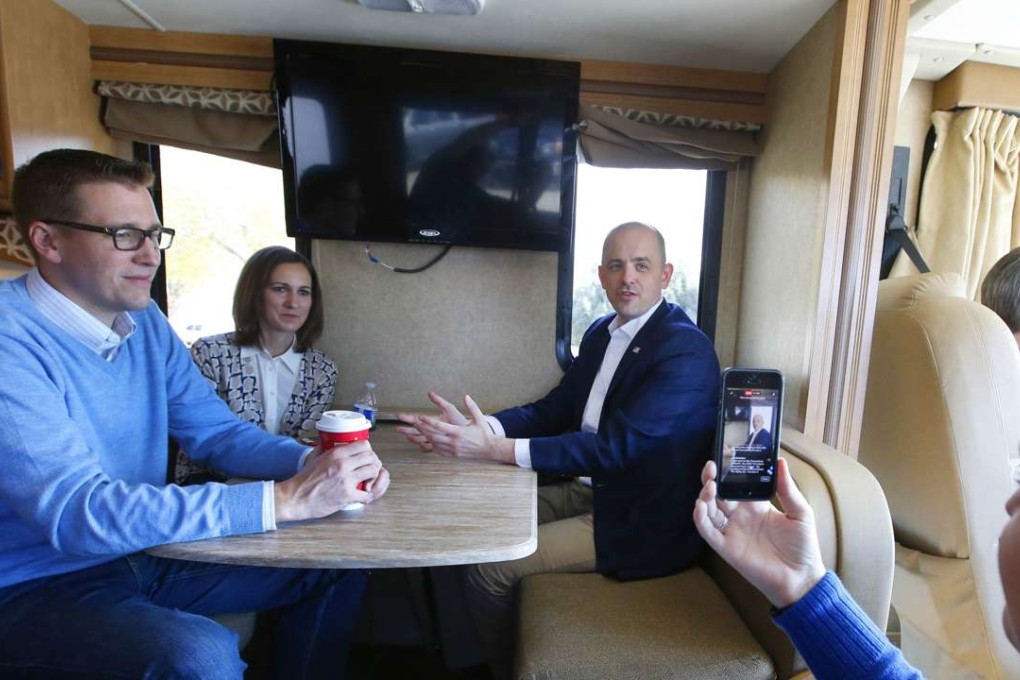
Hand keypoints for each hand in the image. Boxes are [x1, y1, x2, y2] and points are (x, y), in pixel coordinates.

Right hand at [274, 440, 383, 521]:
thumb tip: (329, 443)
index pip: (364, 445)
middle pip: (372, 457)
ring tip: (367, 480)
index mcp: (336, 453)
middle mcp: (343, 464)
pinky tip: (363, 495)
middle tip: (369, 468)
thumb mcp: (315, 458)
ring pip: (373, 471)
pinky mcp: (347, 495)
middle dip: (373, 462)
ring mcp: (346, 480)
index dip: (368, 451)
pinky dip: (367, 495)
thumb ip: (325, 449)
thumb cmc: (304, 480)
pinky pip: (367, 494)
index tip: (366, 456)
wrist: (295, 497)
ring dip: (373, 476)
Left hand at [406, 395, 514, 464]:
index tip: (421, 417)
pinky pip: (438, 450)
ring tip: (419, 429)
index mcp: (459, 432)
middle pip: (433, 435)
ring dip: (425, 436)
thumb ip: (472, 406)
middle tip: (415, 422)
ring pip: (434, 443)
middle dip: (423, 429)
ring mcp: (452, 450)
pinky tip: (428, 439)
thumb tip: (466, 396)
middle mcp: (454, 442)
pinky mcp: (452, 455)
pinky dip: (431, 444)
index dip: (429, 422)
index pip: (440, 426)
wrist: (489, 449)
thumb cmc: (484, 433)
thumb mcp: (479, 418)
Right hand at [693, 457, 825, 607]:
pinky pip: (708, 531)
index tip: (725, 455)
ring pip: (709, 510)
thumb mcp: (800, 512)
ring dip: (705, 496)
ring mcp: (732, 531)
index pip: (736, 484)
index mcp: (756, 506)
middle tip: (710, 466)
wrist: (801, 578)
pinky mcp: (726, 548)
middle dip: (711, 479)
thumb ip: (788, 488)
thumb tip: (780, 460)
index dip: (728, 472)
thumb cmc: (803, 546)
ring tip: (709, 485)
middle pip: (718, 494)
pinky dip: (700, 519)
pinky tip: (701, 506)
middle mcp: (740, 517)